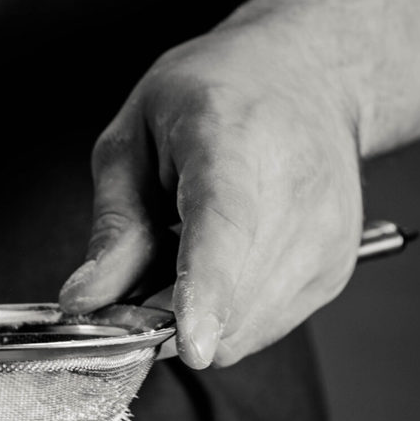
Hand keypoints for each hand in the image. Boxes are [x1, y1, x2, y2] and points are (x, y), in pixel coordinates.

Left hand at [58, 14, 363, 367]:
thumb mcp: (134, 138)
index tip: (193, 344)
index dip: (206, 291)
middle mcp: (296, 190)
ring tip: (192, 251)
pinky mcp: (334, 271)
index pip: (225, 227)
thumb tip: (85, 301)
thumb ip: (113, 226)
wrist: (310, 76)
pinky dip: (228, 315)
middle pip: (227, 298)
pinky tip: (227, 263)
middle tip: (147, 267)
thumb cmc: (215, 95)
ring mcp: (325, 236)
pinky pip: (260, 330)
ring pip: (241, 330)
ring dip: (197, 316)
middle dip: (166, 314)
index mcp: (232, 141)